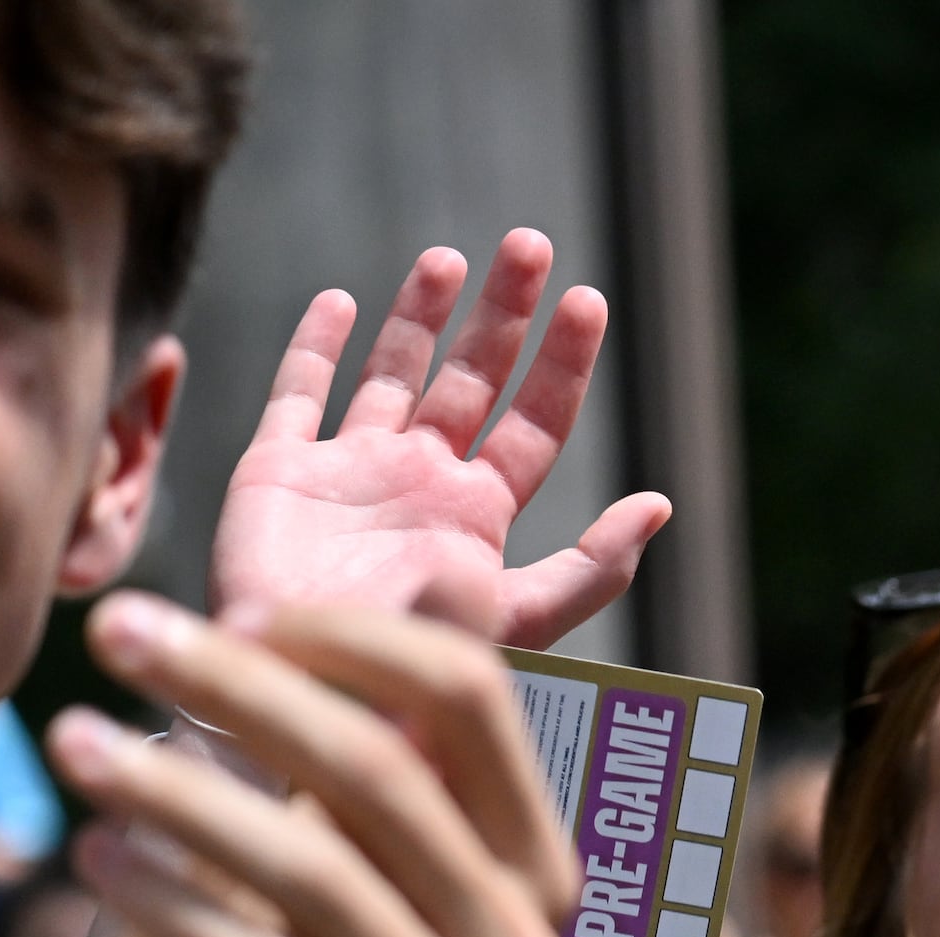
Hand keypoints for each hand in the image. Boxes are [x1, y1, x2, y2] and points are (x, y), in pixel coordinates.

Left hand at [49, 596, 573, 936]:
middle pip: (381, 770)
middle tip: (112, 637)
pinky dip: (173, 912)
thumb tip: (456, 563)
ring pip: (317, 872)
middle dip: (234, 688)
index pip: (468, 699)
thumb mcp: (361, 865)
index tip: (218, 615)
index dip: (341, 638)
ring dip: (176, 790)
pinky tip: (93, 862)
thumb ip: (396, 741)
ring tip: (68, 747)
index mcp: (536, 866)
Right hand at [210, 233, 669, 649]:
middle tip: (531, 243)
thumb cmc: (416, 666)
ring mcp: (349, 472)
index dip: (562, 363)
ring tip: (452, 258)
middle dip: (504, 314)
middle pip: (472, 379)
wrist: (305, 691)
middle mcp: (420, 483)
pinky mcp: (277, 472)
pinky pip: (298, 396)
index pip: (534, 422)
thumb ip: (590, 569)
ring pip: (393, 374)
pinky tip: (343, 302)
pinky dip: (317, 347)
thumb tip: (662, 506)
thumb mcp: (520, 620)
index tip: (588, 300)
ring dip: (421, 316)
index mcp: (478, 514)